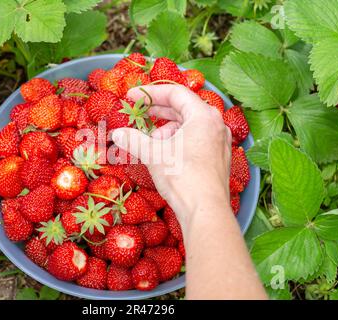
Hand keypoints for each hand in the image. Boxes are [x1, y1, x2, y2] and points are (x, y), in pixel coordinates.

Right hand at [112, 85, 265, 298]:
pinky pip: (195, 140)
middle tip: (137, 113)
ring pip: (189, 125)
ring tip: (148, 140)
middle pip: (183, 108)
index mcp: (203, 115)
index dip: (150, 93)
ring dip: (166, 129)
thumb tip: (117, 133)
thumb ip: (133, 139)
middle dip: (157, 111)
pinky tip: (163, 152)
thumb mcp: (153, 154)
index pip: (175, 93)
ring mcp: (219, 142)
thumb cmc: (182, 177)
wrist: (206, 210)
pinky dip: (177, 141)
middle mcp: (216, 124)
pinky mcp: (217, 158)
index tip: (131, 96)